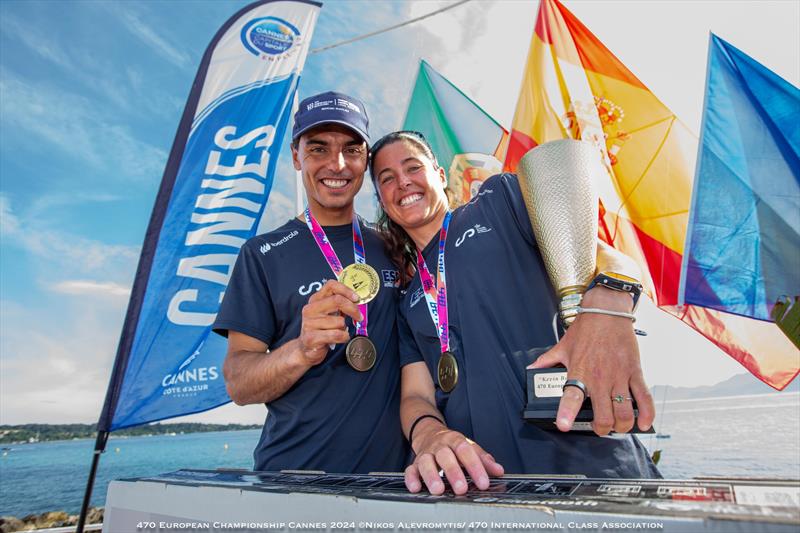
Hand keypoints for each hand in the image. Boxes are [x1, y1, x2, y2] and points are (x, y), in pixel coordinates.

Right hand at [298, 280, 360, 365]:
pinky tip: (340, 338)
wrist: (307, 349)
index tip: (356, 299)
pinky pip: (337, 335)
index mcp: (315, 300)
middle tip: (359, 317)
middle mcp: (310, 309)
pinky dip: (344, 337)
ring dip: (344, 328)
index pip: (331, 285)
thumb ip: (339, 304)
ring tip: (338, 331)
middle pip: (337, 300)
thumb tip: (356, 300)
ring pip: (339, 321)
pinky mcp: (311, 338)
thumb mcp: (328, 313)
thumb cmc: (322, 329)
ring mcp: (309, 323)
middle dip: (353, 309)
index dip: (346, 290)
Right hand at [404, 419, 503, 495]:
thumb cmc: (453, 445)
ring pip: (426, 462)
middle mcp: (439, 446)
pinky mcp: (415, 463)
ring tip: (438, 490)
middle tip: (461, 488)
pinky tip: (416, 488)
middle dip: (453, 473)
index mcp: (455, 440)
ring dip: (431, 476)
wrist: (429, 432)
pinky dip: (411, 479)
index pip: (466, 451)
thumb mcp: (469, 447)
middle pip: (445, 456)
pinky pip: (410, 469)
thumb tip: (499, 471)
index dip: (475, 467)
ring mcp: (426, 454)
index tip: (483, 482)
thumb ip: (483, 459)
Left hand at [528, 286, 654, 434]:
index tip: (563, 425)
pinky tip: (643, 423)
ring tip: (617, 425)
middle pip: (604, 416)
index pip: (570, 396)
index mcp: (579, 372)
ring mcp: (620, 376)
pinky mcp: (635, 372)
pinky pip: (645, 397)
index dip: (566, 413)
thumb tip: (531, 368)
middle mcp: (600, 378)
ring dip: (622, 425)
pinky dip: (647, 414)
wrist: (607, 311)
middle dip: (602, 429)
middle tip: (599, 427)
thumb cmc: (586, 329)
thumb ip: (547, 361)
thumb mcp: (563, 346)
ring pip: (625, 412)